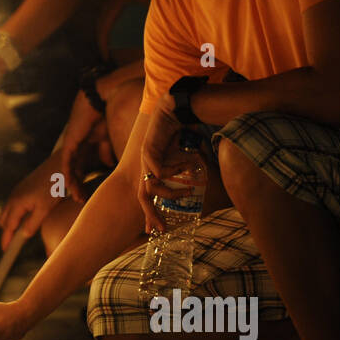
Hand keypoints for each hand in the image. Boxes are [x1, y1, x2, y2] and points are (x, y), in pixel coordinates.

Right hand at [0, 156, 60, 250]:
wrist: (57, 166)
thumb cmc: (53, 187)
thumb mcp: (45, 208)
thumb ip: (33, 223)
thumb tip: (23, 236)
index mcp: (17, 203)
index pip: (8, 226)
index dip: (7, 240)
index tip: (6, 251)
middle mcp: (13, 197)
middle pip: (4, 220)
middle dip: (8, 232)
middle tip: (16, 243)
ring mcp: (16, 192)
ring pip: (8, 212)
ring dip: (12, 222)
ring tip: (22, 231)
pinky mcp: (21, 188)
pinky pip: (13, 205)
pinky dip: (16, 214)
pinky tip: (27, 217)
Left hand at [58, 90, 110, 202]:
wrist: (102, 98)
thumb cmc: (108, 113)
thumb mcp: (108, 136)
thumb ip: (106, 150)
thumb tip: (109, 165)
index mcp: (86, 145)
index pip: (82, 167)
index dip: (85, 181)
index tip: (88, 196)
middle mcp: (77, 146)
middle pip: (74, 171)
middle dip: (77, 187)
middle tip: (81, 201)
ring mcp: (72, 144)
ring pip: (69, 169)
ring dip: (72, 185)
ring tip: (77, 198)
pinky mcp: (70, 142)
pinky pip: (67, 162)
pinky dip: (69, 175)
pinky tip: (71, 187)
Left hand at [137, 107, 182, 234]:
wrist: (176, 110)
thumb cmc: (182, 133)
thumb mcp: (185, 159)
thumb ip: (186, 172)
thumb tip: (196, 186)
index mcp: (152, 170)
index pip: (147, 196)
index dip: (151, 213)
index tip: (157, 229)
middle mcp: (146, 167)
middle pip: (142, 196)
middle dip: (150, 214)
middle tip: (160, 229)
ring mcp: (144, 159)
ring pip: (152, 186)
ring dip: (171, 192)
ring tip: (188, 190)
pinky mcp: (147, 150)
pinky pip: (159, 171)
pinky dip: (173, 171)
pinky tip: (184, 165)